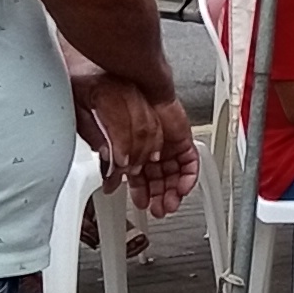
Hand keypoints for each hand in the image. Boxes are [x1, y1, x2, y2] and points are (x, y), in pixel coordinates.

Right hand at [86, 74, 199, 217]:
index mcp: (132, 149)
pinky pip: (190, 161)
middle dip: (158, 197)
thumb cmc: (111, 100)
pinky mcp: (182, 138)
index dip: (140, 192)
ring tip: (168, 204)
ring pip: (174, 174)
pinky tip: (181, 187)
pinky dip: (187, 176)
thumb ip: (108, 157)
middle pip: (159, 179)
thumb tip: (110, 178)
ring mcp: (168, 143)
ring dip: (172, 191)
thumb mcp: (103, 135)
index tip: (140, 204)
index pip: (140, 177)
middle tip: (157, 210)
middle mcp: (151, 147)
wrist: (129, 81)